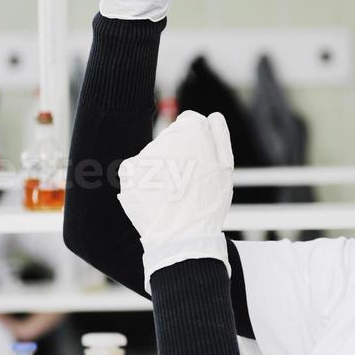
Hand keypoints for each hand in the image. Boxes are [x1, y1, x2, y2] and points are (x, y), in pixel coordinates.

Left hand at [117, 110, 233, 290]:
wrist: (180, 237)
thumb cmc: (207, 204)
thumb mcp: (226, 168)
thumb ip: (219, 136)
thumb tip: (212, 116)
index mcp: (191, 131)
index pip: (190, 121)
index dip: (197, 140)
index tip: (199, 160)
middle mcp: (166, 137)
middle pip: (171, 137)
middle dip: (178, 152)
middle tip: (188, 180)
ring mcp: (145, 154)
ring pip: (154, 154)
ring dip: (162, 167)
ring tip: (172, 191)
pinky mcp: (128, 170)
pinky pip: (137, 169)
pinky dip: (145, 179)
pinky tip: (156, 195)